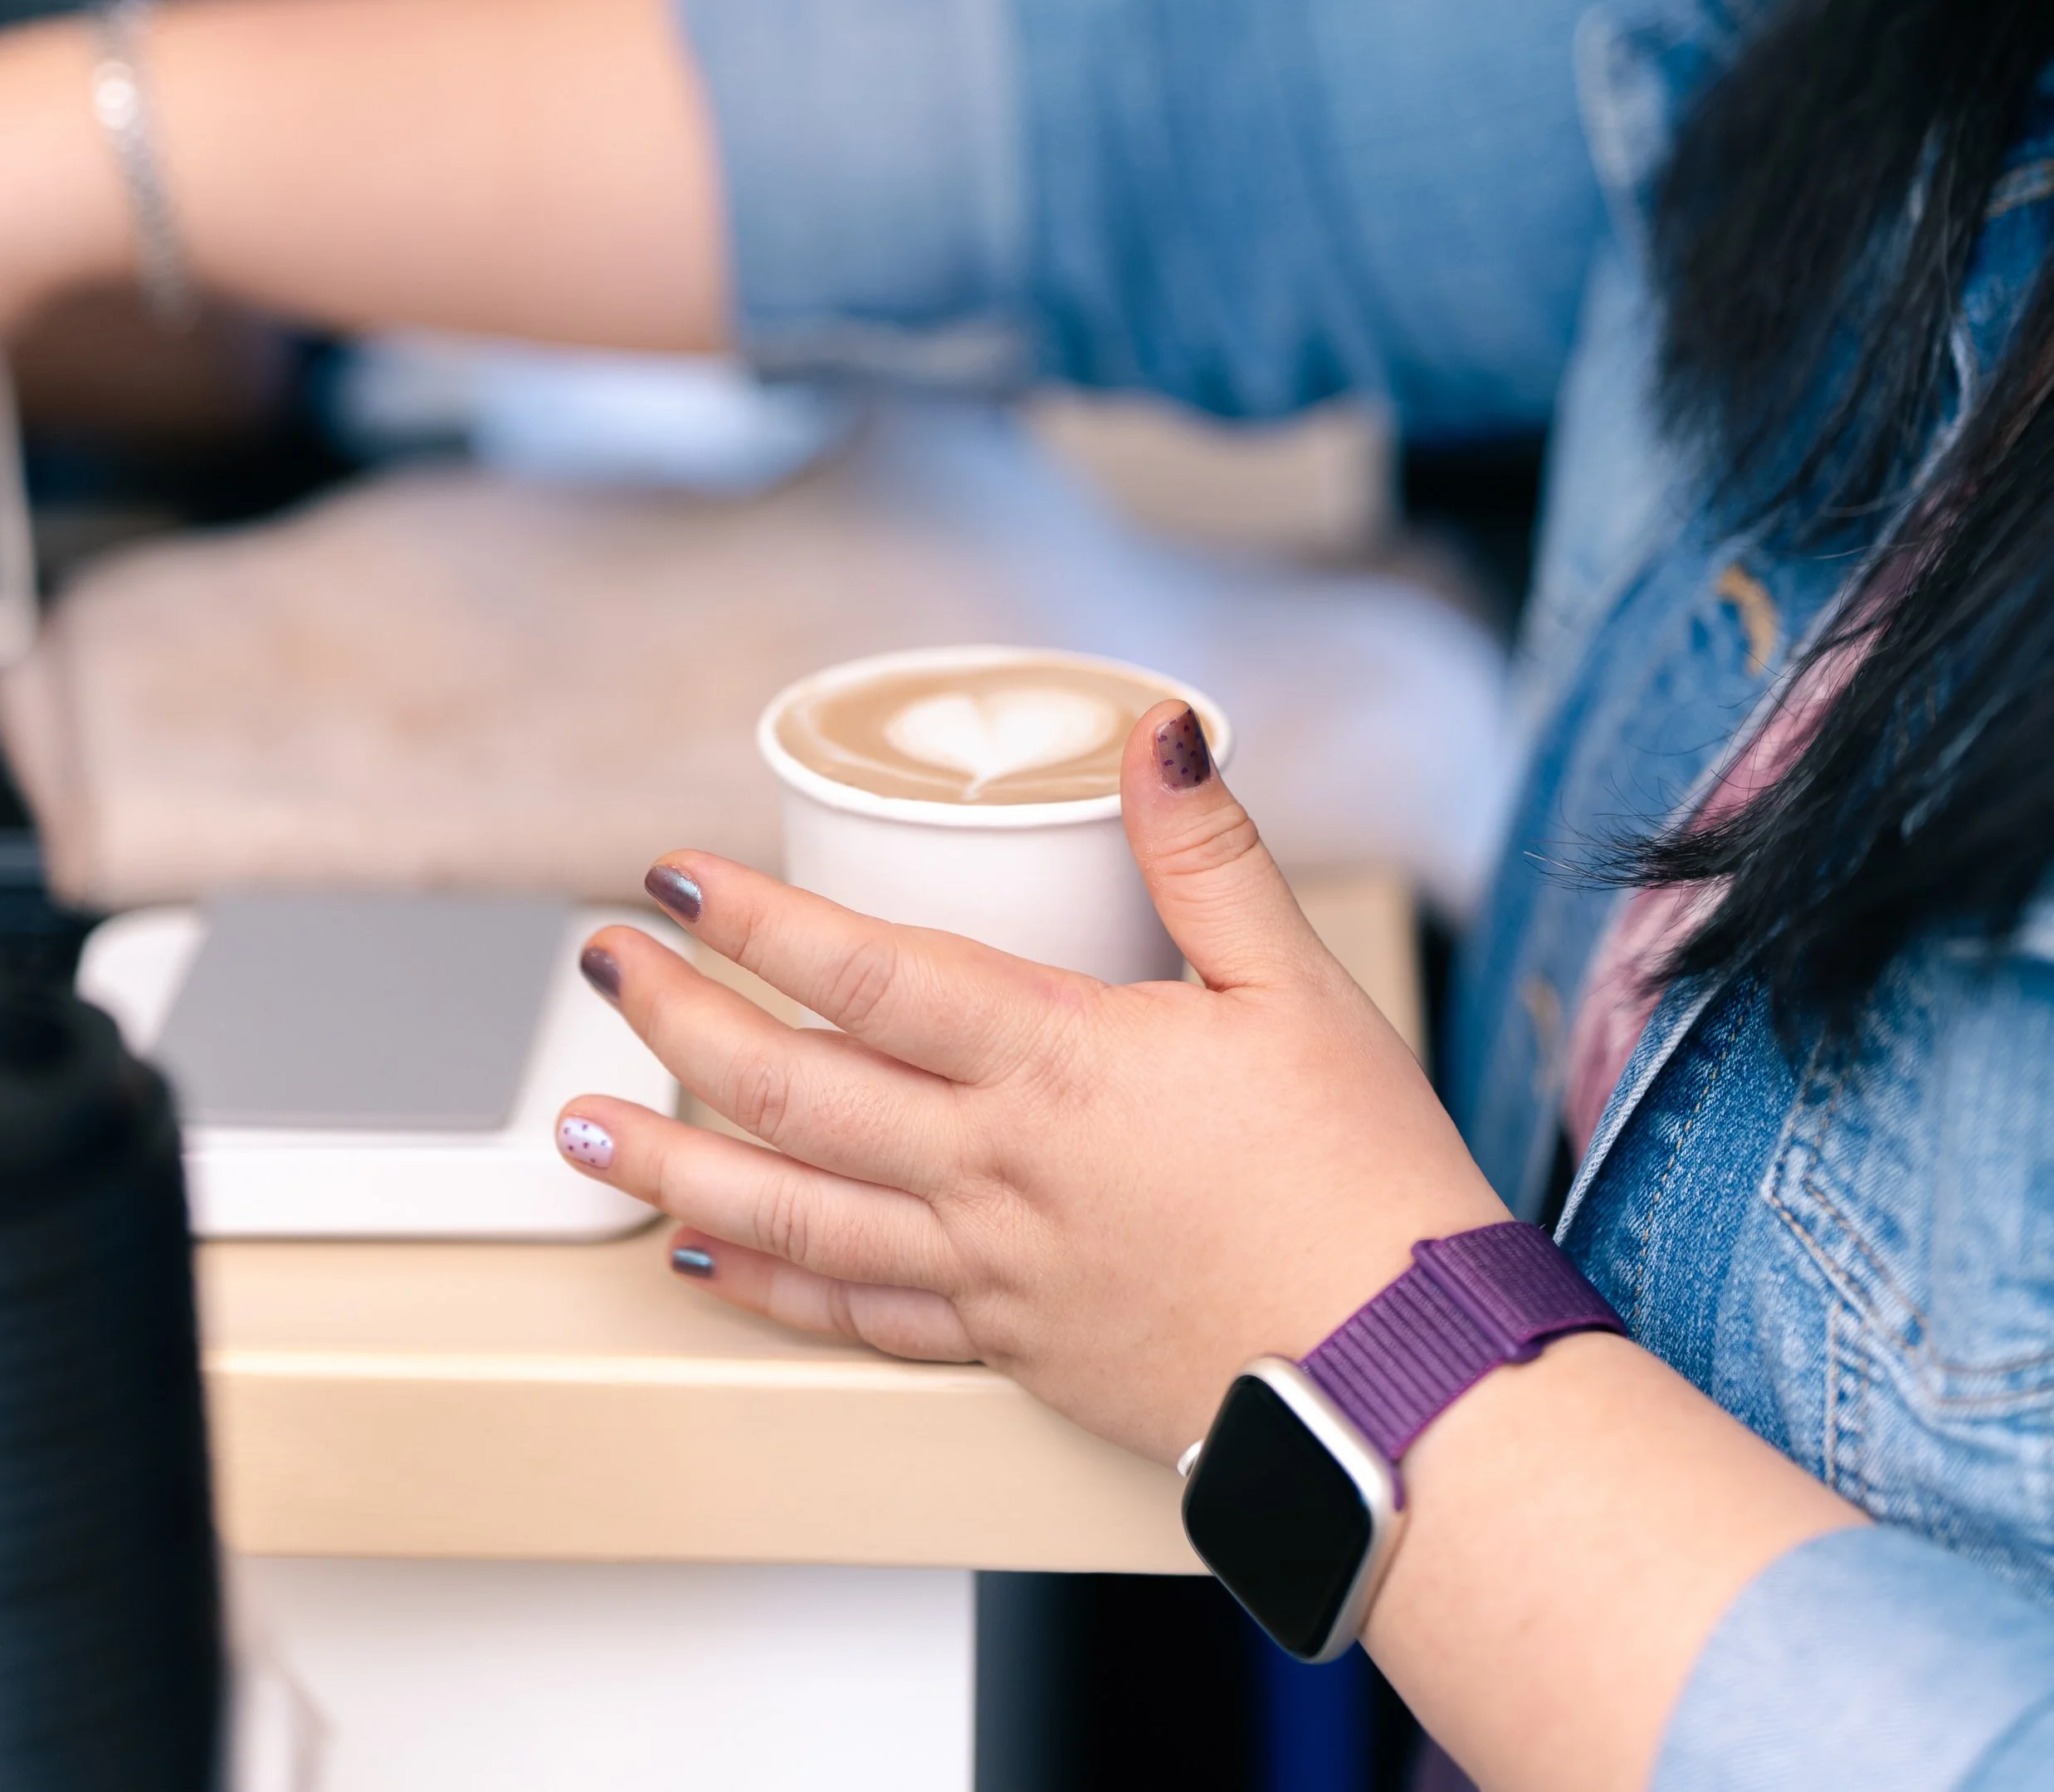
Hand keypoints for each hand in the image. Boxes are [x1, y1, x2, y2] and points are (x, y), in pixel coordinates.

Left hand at [559, 701, 1502, 1464]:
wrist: (1403, 1390)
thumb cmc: (1363, 1191)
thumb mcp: (1300, 989)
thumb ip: (1210, 856)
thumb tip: (1155, 730)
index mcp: (1061, 1065)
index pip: (868, 974)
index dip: (758, 918)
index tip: (675, 876)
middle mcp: (998, 1171)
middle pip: (796, 1090)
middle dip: (678, 1021)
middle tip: (600, 968)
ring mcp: (993, 1272)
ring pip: (795, 1216)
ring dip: (673, 1167)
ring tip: (583, 1135)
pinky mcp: (1014, 1348)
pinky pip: (862, 1319)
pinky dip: (774, 1289)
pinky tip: (714, 1266)